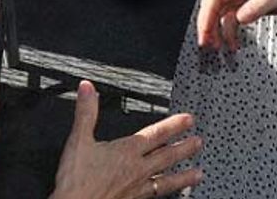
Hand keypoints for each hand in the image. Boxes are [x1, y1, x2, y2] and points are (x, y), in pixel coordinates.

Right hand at [49, 80, 201, 198]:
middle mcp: (136, 169)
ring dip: (183, 176)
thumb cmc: (77, 180)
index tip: (189, 120)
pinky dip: (166, 193)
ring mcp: (136, 188)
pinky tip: (170, 194)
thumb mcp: (78, 140)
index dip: (174, 125)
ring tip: (198, 174)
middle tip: (199, 143)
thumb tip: (88, 89)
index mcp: (126, 151)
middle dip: (185, 148)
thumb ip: (86, 113)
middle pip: (167, 156)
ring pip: (166, 180)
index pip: (156, 134)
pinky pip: (155, 195)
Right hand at [195, 0, 276, 50]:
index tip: (205, 32)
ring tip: (218, 47)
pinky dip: (230, 32)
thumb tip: (240, 18)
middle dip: (208, 24)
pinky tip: (233, 43)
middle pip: (214, 5)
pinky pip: (233, 19)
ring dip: (218, 30)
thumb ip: (258, 6)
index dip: (207, 14)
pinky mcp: (250, 6)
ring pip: (222, 14)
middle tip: (206, 43)